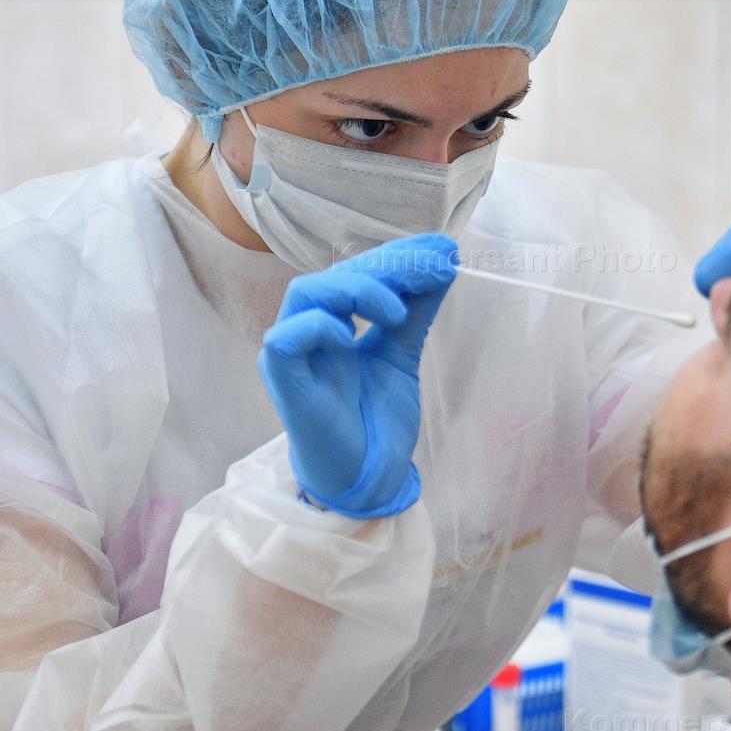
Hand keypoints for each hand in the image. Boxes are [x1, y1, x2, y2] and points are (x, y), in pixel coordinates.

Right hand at [258, 234, 456, 516]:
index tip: (442, 250)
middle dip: (388, 267)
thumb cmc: (375, 421)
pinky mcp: (285, 382)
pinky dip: (319, 327)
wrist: (369, 480)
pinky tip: (352, 335)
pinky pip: (286, 339)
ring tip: (397, 311)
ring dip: (357, 289)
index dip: (396, 256)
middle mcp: (307, 330)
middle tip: (434, 268)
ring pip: (306, 293)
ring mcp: (292, 355)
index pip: (357, 271)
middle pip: (335, 276)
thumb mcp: (402, 355)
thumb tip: (444, 261)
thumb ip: (417, 311)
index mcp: (333, 321)